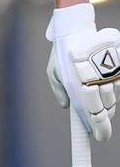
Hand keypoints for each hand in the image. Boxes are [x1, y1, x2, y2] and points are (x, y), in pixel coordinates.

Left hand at [46, 3, 119, 141]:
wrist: (77, 28)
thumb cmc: (62, 52)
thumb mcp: (53, 72)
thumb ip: (59, 90)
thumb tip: (67, 107)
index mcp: (81, 87)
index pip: (95, 115)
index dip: (100, 129)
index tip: (100, 138)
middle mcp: (98, 82)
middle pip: (107, 110)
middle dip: (102, 119)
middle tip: (96, 124)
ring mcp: (110, 75)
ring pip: (113, 99)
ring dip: (106, 104)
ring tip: (94, 94)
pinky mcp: (118, 67)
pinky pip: (118, 86)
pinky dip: (112, 91)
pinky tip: (102, 85)